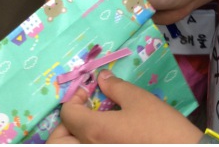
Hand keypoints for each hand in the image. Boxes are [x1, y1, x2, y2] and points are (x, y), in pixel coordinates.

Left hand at [57, 92, 181, 139]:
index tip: (90, 91)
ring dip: (74, 137)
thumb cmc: (160, 126)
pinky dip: (88, 143)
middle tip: (82, 112)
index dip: (74, 98)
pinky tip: (105, 134)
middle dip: (65, 125)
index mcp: (95, 131)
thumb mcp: (138, 99)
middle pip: (59, 142)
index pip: (67, 115)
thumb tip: (101, 78)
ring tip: (91, 124)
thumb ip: (115, 87)